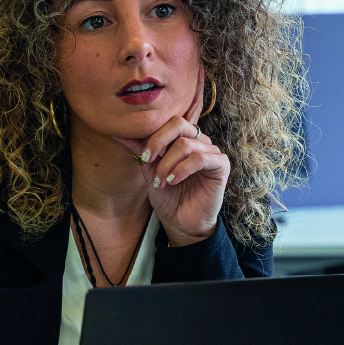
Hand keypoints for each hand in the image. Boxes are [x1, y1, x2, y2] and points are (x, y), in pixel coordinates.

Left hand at [118, 68, 230, 245]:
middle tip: (149, 160)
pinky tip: (174, 180)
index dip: (153, 136)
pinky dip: (183, 169)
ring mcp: (212, 152)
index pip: (169, 122)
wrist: (180, 222)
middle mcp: (199, 142)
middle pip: (179, 124)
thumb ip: (142, 151)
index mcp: (184, 139)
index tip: (142, 155)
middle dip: (159, 142)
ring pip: (186, 144)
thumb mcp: (150, 170)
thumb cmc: (168, 196)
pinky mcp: (221, 165)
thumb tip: (121, 133)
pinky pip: (201, 158)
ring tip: (163, 180)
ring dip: (168, 163)